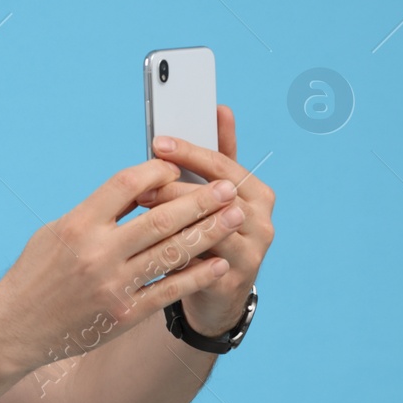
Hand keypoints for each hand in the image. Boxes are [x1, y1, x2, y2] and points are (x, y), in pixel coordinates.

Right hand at [0, 145, 250, 375]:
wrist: (14, 328)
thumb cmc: (34, 275)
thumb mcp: (55, 232)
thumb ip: (96, 212)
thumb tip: (138, 190)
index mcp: (77, 225)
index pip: (127, 184)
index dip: (158, 171)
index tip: (178, 168)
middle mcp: (97, 253)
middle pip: (161, 218)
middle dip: (201, 201)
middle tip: (230, 187)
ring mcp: (112, 286)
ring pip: (172, 253)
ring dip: (209, 233)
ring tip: (235, 216)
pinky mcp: (122, 315)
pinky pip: (168, 291)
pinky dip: (196, 276)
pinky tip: (218, 262)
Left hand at [135, 104, 275, 335]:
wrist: (219, 292)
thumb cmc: (211, 232)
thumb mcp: (215, 194)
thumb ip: (214, 157)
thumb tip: (218, 110)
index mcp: (258, 193)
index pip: (223, 164)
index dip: (190, 153)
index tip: (159, 143)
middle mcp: (261, 221)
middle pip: (217, 196)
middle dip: (175, 188)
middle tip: (141, 184)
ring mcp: (251, 253)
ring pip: (209, 229)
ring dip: (173, 219)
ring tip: (143, 210)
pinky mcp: (232, 281)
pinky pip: (200, 263)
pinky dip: (174, 251)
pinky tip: (148, 244)